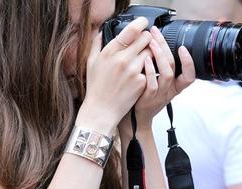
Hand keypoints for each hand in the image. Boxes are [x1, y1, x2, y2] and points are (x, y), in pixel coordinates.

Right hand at [77, 17, 152, 134]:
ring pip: (151, 53)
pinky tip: (139, 75)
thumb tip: (100, 31)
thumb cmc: (96, 88)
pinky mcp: (141, 82)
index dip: (141, 24)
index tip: (143, 24)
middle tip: (144, 43)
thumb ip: (96, 44)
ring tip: (142, 60)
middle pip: (145, 39)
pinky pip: (150, 70)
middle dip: (147, 39)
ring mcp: (133, 71)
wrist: (101, 110)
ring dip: (149, 54)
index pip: (131, 30)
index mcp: (110, 52)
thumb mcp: (91, 63)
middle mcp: (122, 59)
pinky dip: (148, 70)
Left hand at [120, 25, 194, 132]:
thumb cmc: (143, 96)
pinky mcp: (148, 98)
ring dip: (160, 56)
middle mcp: (169, 91)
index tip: (183, 47)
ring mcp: (159, 95)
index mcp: (175, 87)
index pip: (190, 76)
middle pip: (174, 66)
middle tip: (156, 33)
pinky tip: (145, 60)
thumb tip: (157, 44)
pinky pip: (152, 84)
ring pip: (167, 74)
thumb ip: (160, 68)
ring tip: (152, 43)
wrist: (134, 117)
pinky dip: (150, 70)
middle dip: (166, 47)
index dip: (189, 62)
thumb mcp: (157, 84)